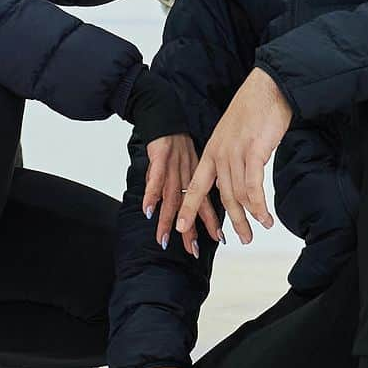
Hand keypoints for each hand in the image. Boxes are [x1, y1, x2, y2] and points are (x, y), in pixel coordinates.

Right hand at [142, 132, 221, 253]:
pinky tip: (148, 210)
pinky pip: (155, 179)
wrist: (167, 117)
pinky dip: (151, 195)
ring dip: (168, 219)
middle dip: (190, 230)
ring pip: (171, 197)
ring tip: (164, 238)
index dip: (212, 222)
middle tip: (194, 250)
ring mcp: (173, 169)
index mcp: (195, 178)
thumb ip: (186, 187)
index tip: (220, 239)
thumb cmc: (176, 144)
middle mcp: (186, 176)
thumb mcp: (187, 166)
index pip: (205, 203)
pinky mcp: (160, 159)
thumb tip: (184, 209)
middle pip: (189, 206)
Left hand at [177, 68, 292, 248]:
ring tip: (258, 228)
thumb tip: (234, 180)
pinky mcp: (253, 152)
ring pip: (238, 195)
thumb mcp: (232, 136)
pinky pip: (253, 187)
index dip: (188, 208)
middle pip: (221, 197)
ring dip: (249, 216)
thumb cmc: (254, 110)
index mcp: (212, 150)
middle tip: (240, 239)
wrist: (268, 88)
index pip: (196, 185)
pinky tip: (265, 217)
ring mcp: (236, 153)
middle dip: (231, 222)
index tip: (181, 228)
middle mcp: (220, 154)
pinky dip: (259, 206)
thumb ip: (230, 158)